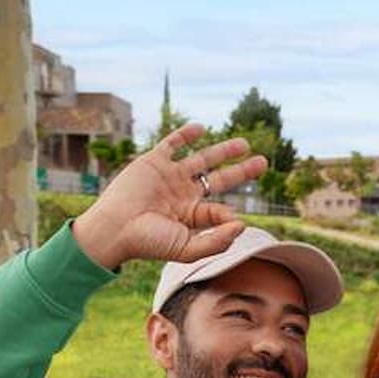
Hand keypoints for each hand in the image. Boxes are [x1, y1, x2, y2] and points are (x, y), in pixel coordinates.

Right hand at [69, 123, 269, 271]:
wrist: (115, 228)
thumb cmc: (148, 242)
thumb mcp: (187, 249)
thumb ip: (216, 241)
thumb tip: (243, 224)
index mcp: (190, 216)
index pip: (218, 210)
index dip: (227, 213)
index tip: (233, 217)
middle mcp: (182, 194)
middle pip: (218, 180)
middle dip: (241, 171)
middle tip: (263, 162)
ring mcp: (169, 176)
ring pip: (201, 159)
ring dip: (222, 150)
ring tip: (244, 144)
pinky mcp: (154, 161)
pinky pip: (172, 143)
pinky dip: (186, 135)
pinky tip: (201, 129)